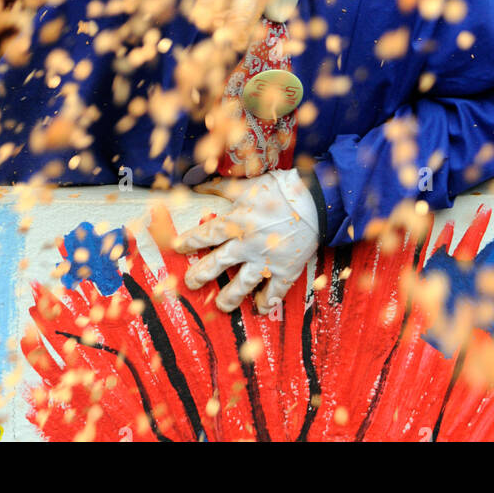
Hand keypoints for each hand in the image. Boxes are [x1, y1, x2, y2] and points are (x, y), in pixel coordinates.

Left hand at [175, 168, 319, 312]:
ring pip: (242, 284)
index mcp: (236, 222)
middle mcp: (247, 245)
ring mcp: (266, 260)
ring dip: (229, 298)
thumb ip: (222, 187)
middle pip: (218, 264)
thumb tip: (197, 183)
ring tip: (221, 306)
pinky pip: (274, 292)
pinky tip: (260, 309)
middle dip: (201, 275)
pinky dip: (267, 302)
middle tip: (191, 283)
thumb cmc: (281, 189)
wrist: (316, 201)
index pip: (206, 234)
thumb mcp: (248, 184)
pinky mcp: (285, 270)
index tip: (177, 248)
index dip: (189, 242)